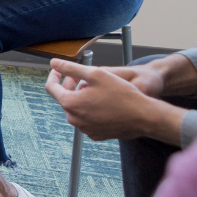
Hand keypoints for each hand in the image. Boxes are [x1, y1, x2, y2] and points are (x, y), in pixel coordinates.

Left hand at [45, 58, 168, 140]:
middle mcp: (74, 119)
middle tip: (83, 77)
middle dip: (71, 86)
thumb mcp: (96, 74)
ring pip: (77, 109)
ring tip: (97, 89)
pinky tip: (104, 103)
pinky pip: (87, 119)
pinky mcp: (96, 134)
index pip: (51, 87)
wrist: (144, 117)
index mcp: (70, 104)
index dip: (54, 75)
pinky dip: (91, 109)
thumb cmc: (122, 94)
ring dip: (82, 97)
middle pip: (65, 98)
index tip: (58, 69)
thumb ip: (71, 68)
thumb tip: (54, 62)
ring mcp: (85, 129)